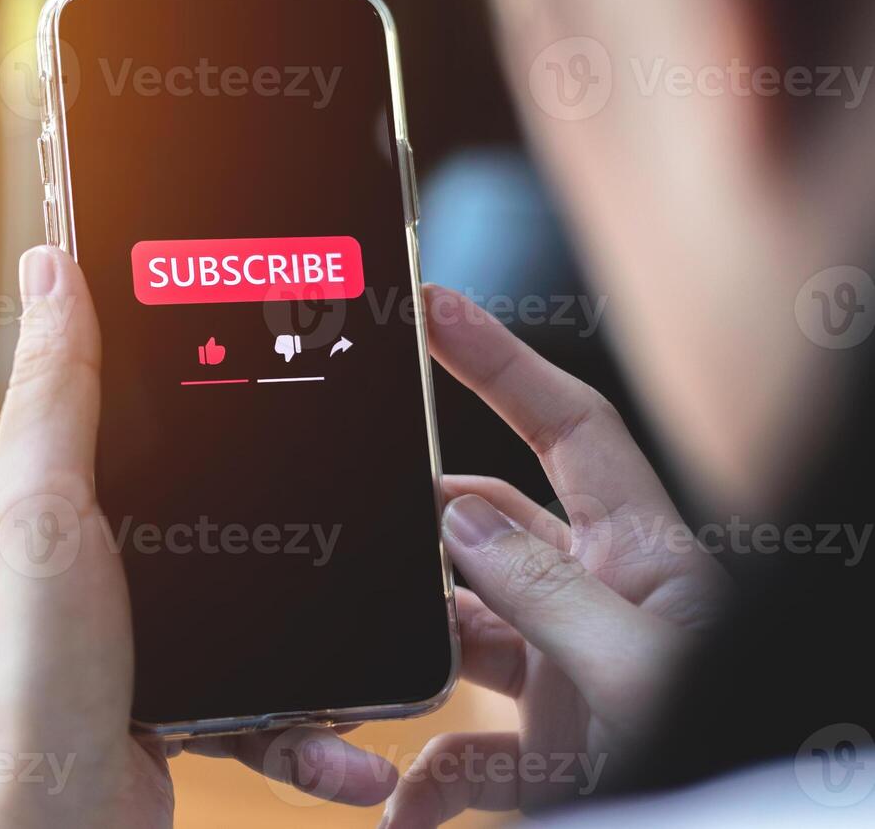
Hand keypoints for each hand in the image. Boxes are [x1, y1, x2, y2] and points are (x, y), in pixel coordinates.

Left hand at [0, 247, 397, 826]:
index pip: (99, 390)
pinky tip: (348, 745)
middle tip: (334, 460)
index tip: (236, 302)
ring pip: (246, 591)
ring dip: (308, 616)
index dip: (164, 345)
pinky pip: (264, 695)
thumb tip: (49, 270)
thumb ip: (56, 394)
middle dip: (266, 485)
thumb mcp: (39, 509)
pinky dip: (311, 728)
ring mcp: (135, 629)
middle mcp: (80, 554)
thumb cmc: (24, 683)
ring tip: (363, 622)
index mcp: (38, 494)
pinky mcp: (176, 698)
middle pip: (193, 483)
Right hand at [377, 285, 730, 826]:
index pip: (569, 429)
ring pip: (458, 627)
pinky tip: (398, 802)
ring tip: (369, 658)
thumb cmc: (726, 757)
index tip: (437, 309)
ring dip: (413, 648)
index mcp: (642, 557)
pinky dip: (424, 777)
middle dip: (424, 515)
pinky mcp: (543, 748)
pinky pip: (462, 751)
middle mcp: (595, 600)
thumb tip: (457, 520)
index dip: (503, 362)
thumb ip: (544, 593)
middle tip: (362, 505)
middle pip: (489, 521)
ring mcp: (563, 669)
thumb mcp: (640, 670)